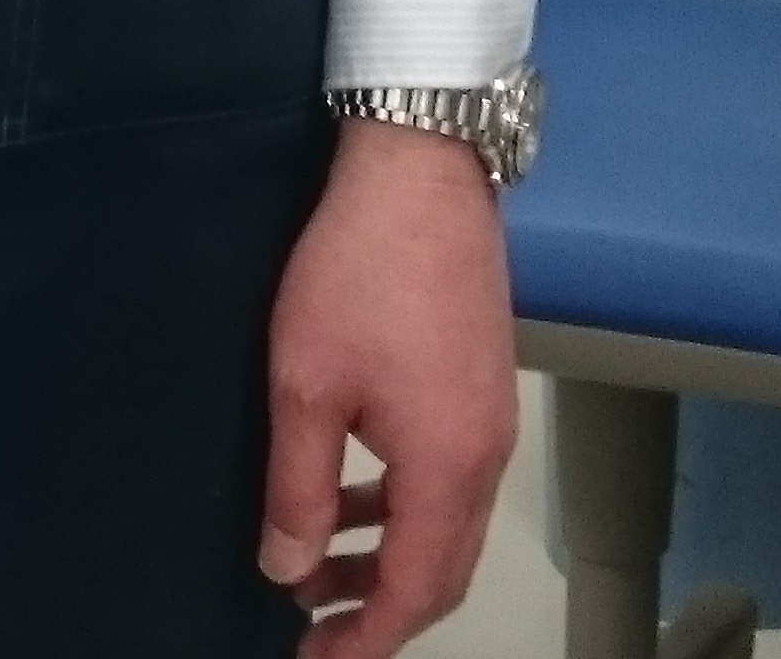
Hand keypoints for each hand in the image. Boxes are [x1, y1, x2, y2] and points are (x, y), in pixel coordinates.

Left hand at [259, 117, 517, 646]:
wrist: (419, 167)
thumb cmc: (358, 269)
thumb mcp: (306, 382)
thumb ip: (299, 487)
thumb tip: (288, 571)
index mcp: (449, 466)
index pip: (415, 592)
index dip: (364, 639)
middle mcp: (486, 455)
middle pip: (442, 568)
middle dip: (379, 607)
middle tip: (315, 626)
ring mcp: (492, 416)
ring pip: (446, 522)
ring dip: (389, 553)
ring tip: (320, 562)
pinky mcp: (482, 380)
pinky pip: (449, 475)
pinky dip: (402, 501)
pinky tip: (353, 485)